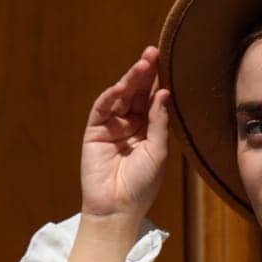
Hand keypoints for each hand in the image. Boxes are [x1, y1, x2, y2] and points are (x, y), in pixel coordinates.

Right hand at [80, 44, 169, 222]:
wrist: (118, 208)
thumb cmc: (142, 185)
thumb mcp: (158, 152)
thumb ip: (159, 122)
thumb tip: (163, 93)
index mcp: (148, 131)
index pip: (153, 100)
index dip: (158, 82)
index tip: (167, 62)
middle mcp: (131, 126)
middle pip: (138, 94)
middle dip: (145, 73)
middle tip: (153, 52)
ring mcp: (112, 127)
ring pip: (121, 97)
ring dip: (130, 80)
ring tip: (143, 64)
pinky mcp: (94, 132)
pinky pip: (102, 109)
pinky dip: (111, 96)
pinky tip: (121, 86)